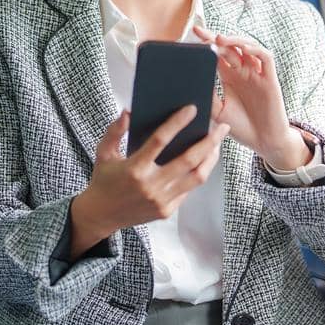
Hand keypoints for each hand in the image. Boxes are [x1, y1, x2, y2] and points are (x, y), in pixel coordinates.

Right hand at [71, 106, 229, 257]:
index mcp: (134, 168)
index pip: (160, 140)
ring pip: (196, 177)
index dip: (177, 123)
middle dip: (209, 141)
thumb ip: (115, 131)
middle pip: (189, 160)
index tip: (192, 109)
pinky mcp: (167, 211)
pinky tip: (203, 161)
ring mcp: (161, 200)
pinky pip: (189, 190)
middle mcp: (150, 186)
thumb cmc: (104, 179)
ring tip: (217, 144)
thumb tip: (129, 111)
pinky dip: (198, 173)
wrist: (101, 215)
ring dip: (210, 159)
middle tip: (222, 126)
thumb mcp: (103, 152)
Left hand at [192, 25, 312, 169]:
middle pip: (230, 47)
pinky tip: (244, 49)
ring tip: (219, 39)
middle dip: (215, 38)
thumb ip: (208, 94)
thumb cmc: (241, 127)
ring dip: (234, 40)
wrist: (263, 142)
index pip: (217, 54)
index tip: (192, 34)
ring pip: (248, 47)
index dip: (206, 43)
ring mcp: (257, 74)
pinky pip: (266, 59)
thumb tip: (191, 79)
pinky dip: (256, 50)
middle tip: (200, 32)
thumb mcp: (218, 111)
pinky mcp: (270, 80)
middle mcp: (243, 72)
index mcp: (229, 77)